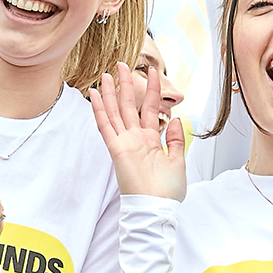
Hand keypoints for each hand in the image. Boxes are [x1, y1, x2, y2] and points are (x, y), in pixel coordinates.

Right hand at [91, 62, 187, 200]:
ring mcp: (125, 142)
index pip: (150, 109)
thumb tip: (176, 120)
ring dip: (110, 92)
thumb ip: (176, 140)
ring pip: (115, 112)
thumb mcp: (178, 161)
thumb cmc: (166, 192)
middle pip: (129, 105)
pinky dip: (99, 110)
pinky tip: (93, 95)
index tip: (152, 72)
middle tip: (121, 65)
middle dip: (126, 84)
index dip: (151, 90)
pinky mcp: (116, 149)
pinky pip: (105, 125)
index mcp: (152, 141)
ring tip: (105, 74)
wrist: (156, 207)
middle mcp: (136, 139)